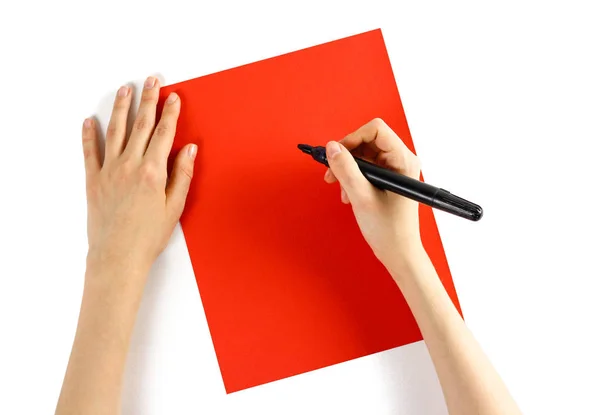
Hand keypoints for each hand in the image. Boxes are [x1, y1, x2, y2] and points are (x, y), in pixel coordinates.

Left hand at [82, 76, 196, 276]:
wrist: (118, 256)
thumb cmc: (149, 236)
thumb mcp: (174, 207)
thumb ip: (182, 175)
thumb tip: (188, 149)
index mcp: (152, 171)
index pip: (164, 133)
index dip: (170, 112)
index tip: (173, 97)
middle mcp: (129, 165)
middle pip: (141, 125)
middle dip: (147, 100)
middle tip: (151, 80)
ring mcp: (109, 171)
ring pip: (116, 131)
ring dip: (121, 107)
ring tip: (124, 89)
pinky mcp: (93, 180)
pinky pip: (90, 152)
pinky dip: (88, 134)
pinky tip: (88, 121)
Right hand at [324, 118, 421, 268]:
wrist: (398, 252)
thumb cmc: (389, 231)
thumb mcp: (362, 197)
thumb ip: (346, 170)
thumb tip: (332, 148)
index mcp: (403, 160)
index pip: (376, 130)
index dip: (352, 138)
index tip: (337, 154)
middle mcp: (401, 161)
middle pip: (367, 141)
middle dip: (347, 156)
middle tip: (332, 174)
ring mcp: (394, 170)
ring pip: (363, 154)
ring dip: (347, 169)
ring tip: (341, 188)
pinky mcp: (387, 179)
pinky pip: (365, 167)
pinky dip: (352, 177)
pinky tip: (348, 193)